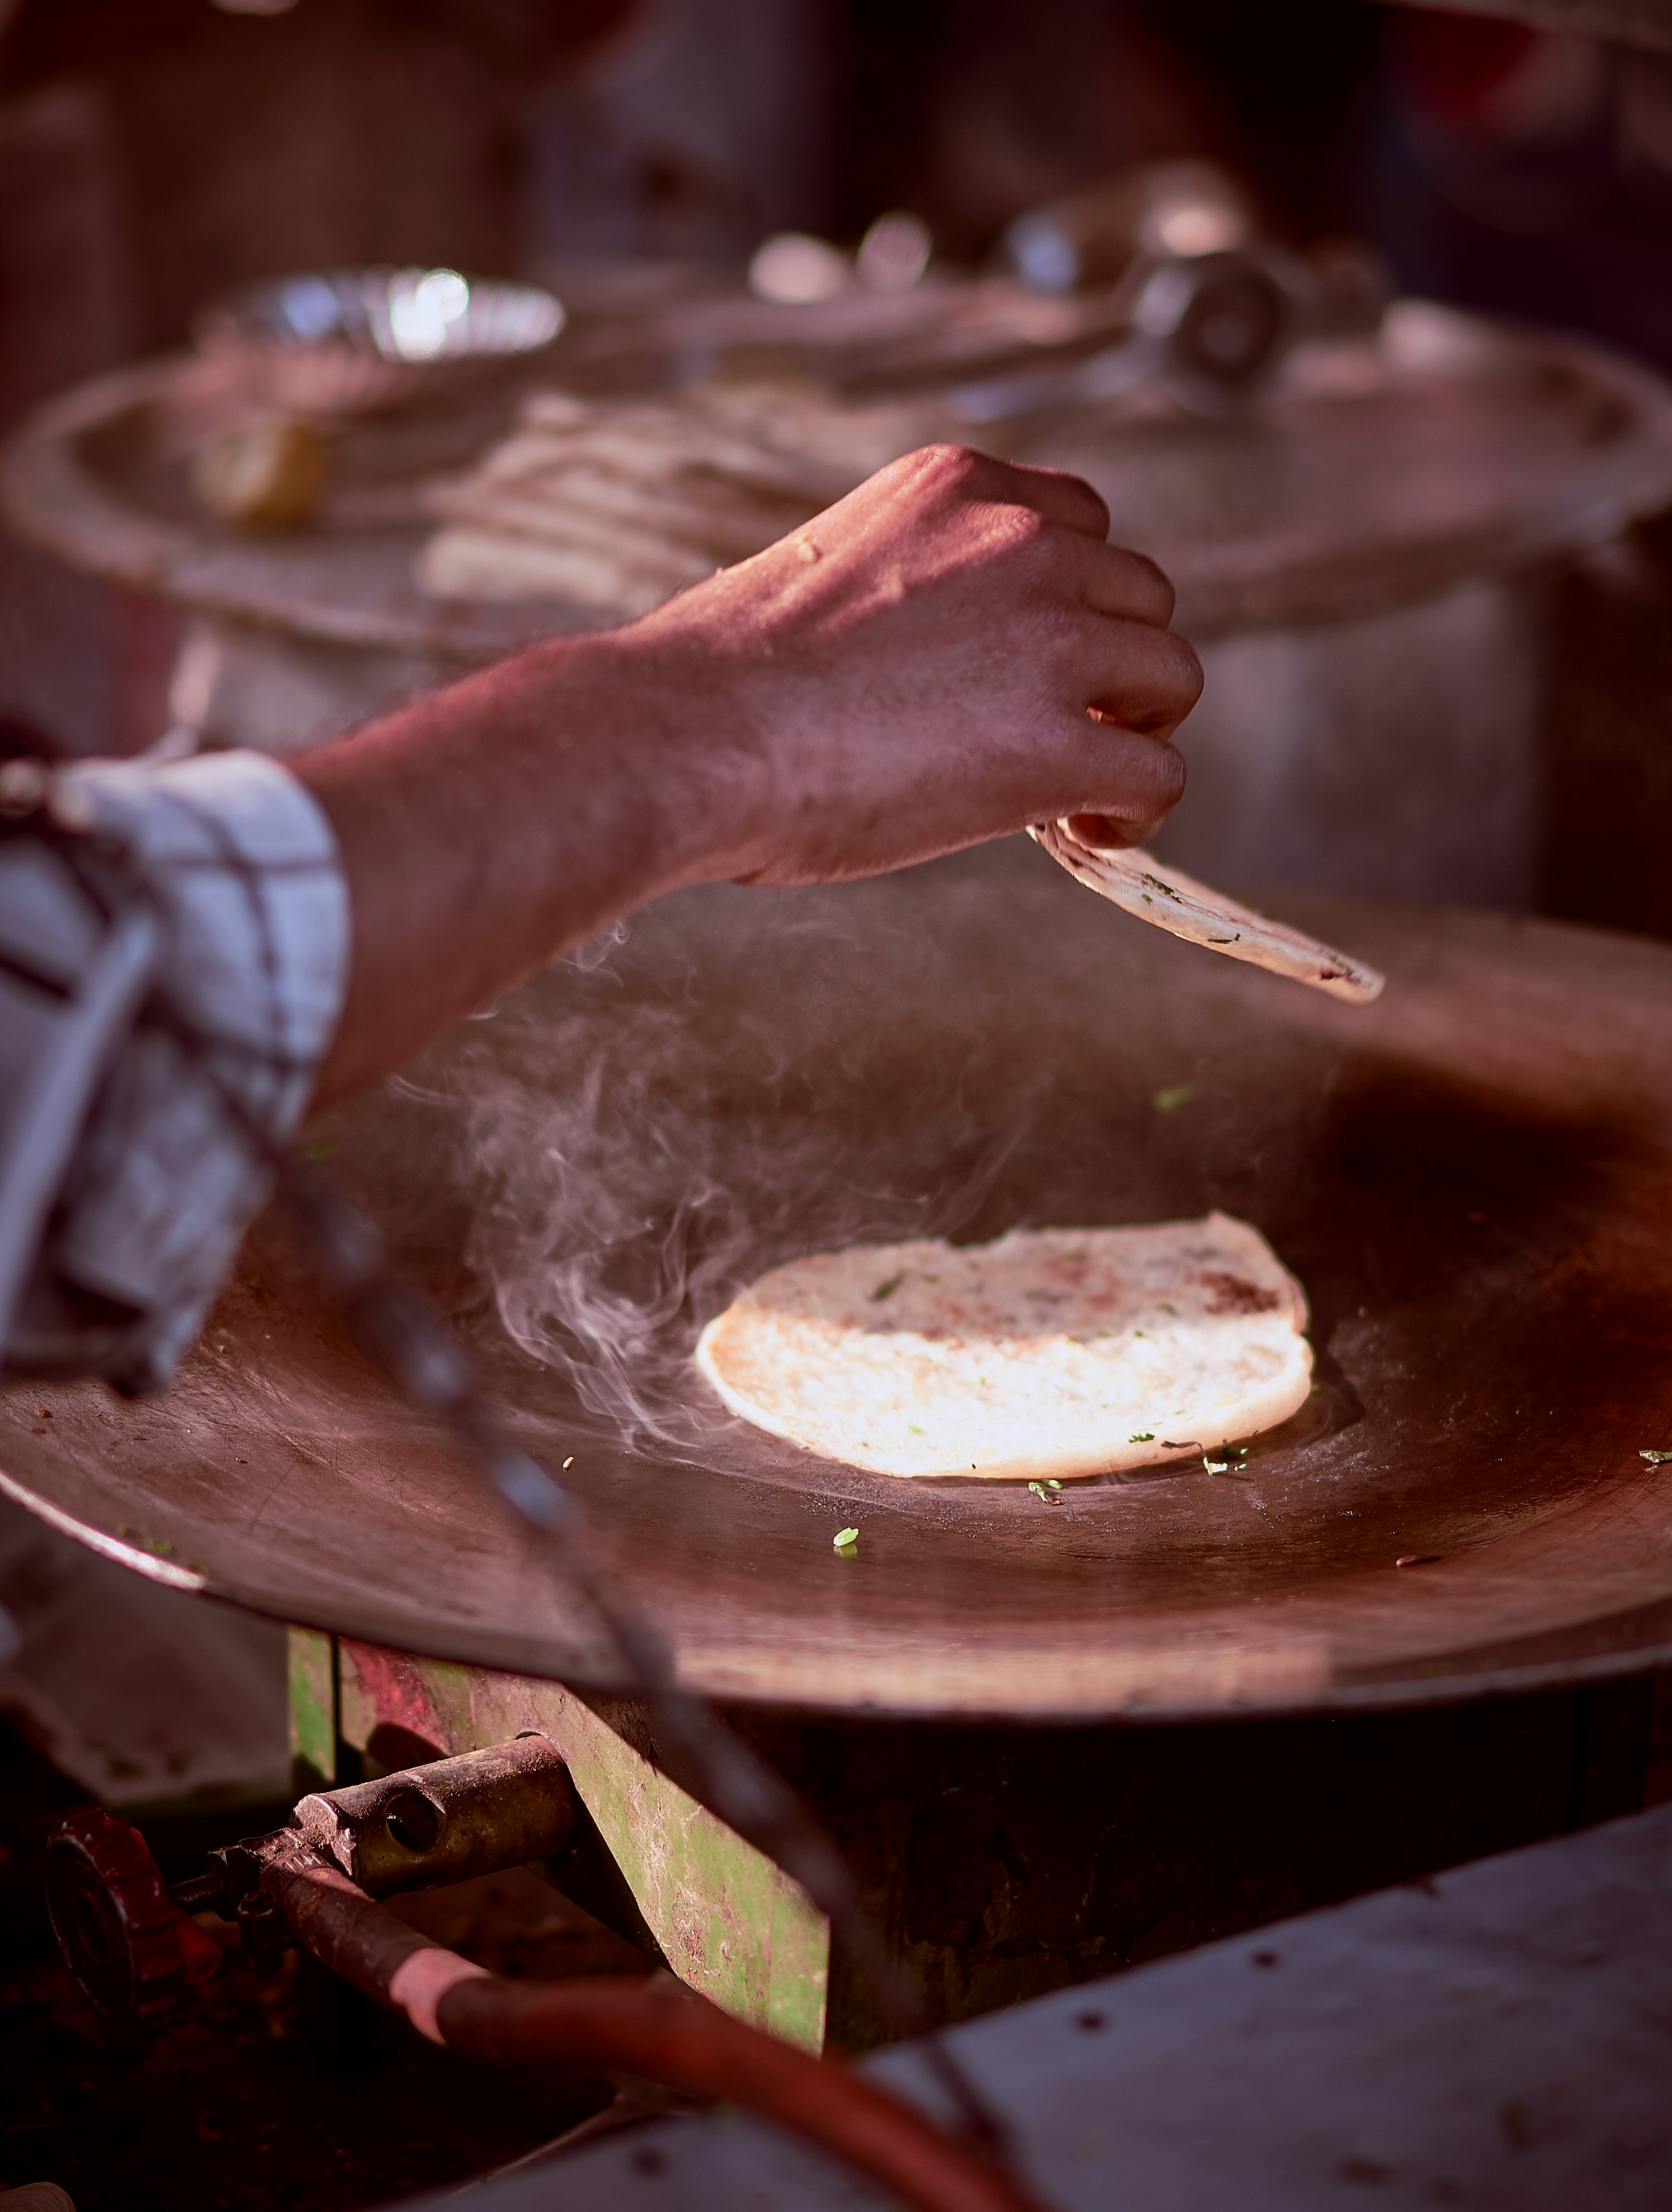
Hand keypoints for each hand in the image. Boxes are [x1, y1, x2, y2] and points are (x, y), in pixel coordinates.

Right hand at [632, 442, 1201, 886]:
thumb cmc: (718, 680)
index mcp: (957, 487)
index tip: (1034, 660)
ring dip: (1135, 731)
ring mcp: (1047, 638)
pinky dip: (1137, 813)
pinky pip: (1157, 775)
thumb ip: (910, 590)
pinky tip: (1084, 833)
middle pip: (1139, 595)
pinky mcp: (1055, 743)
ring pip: (1170, 675)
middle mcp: (1020, 539)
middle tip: (1060, 732)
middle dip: (1111, 666)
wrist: (687, 735)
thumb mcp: (826, 572)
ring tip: (1077, 790)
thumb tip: (929, 667)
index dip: (1073, 601)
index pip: (1077, 520)